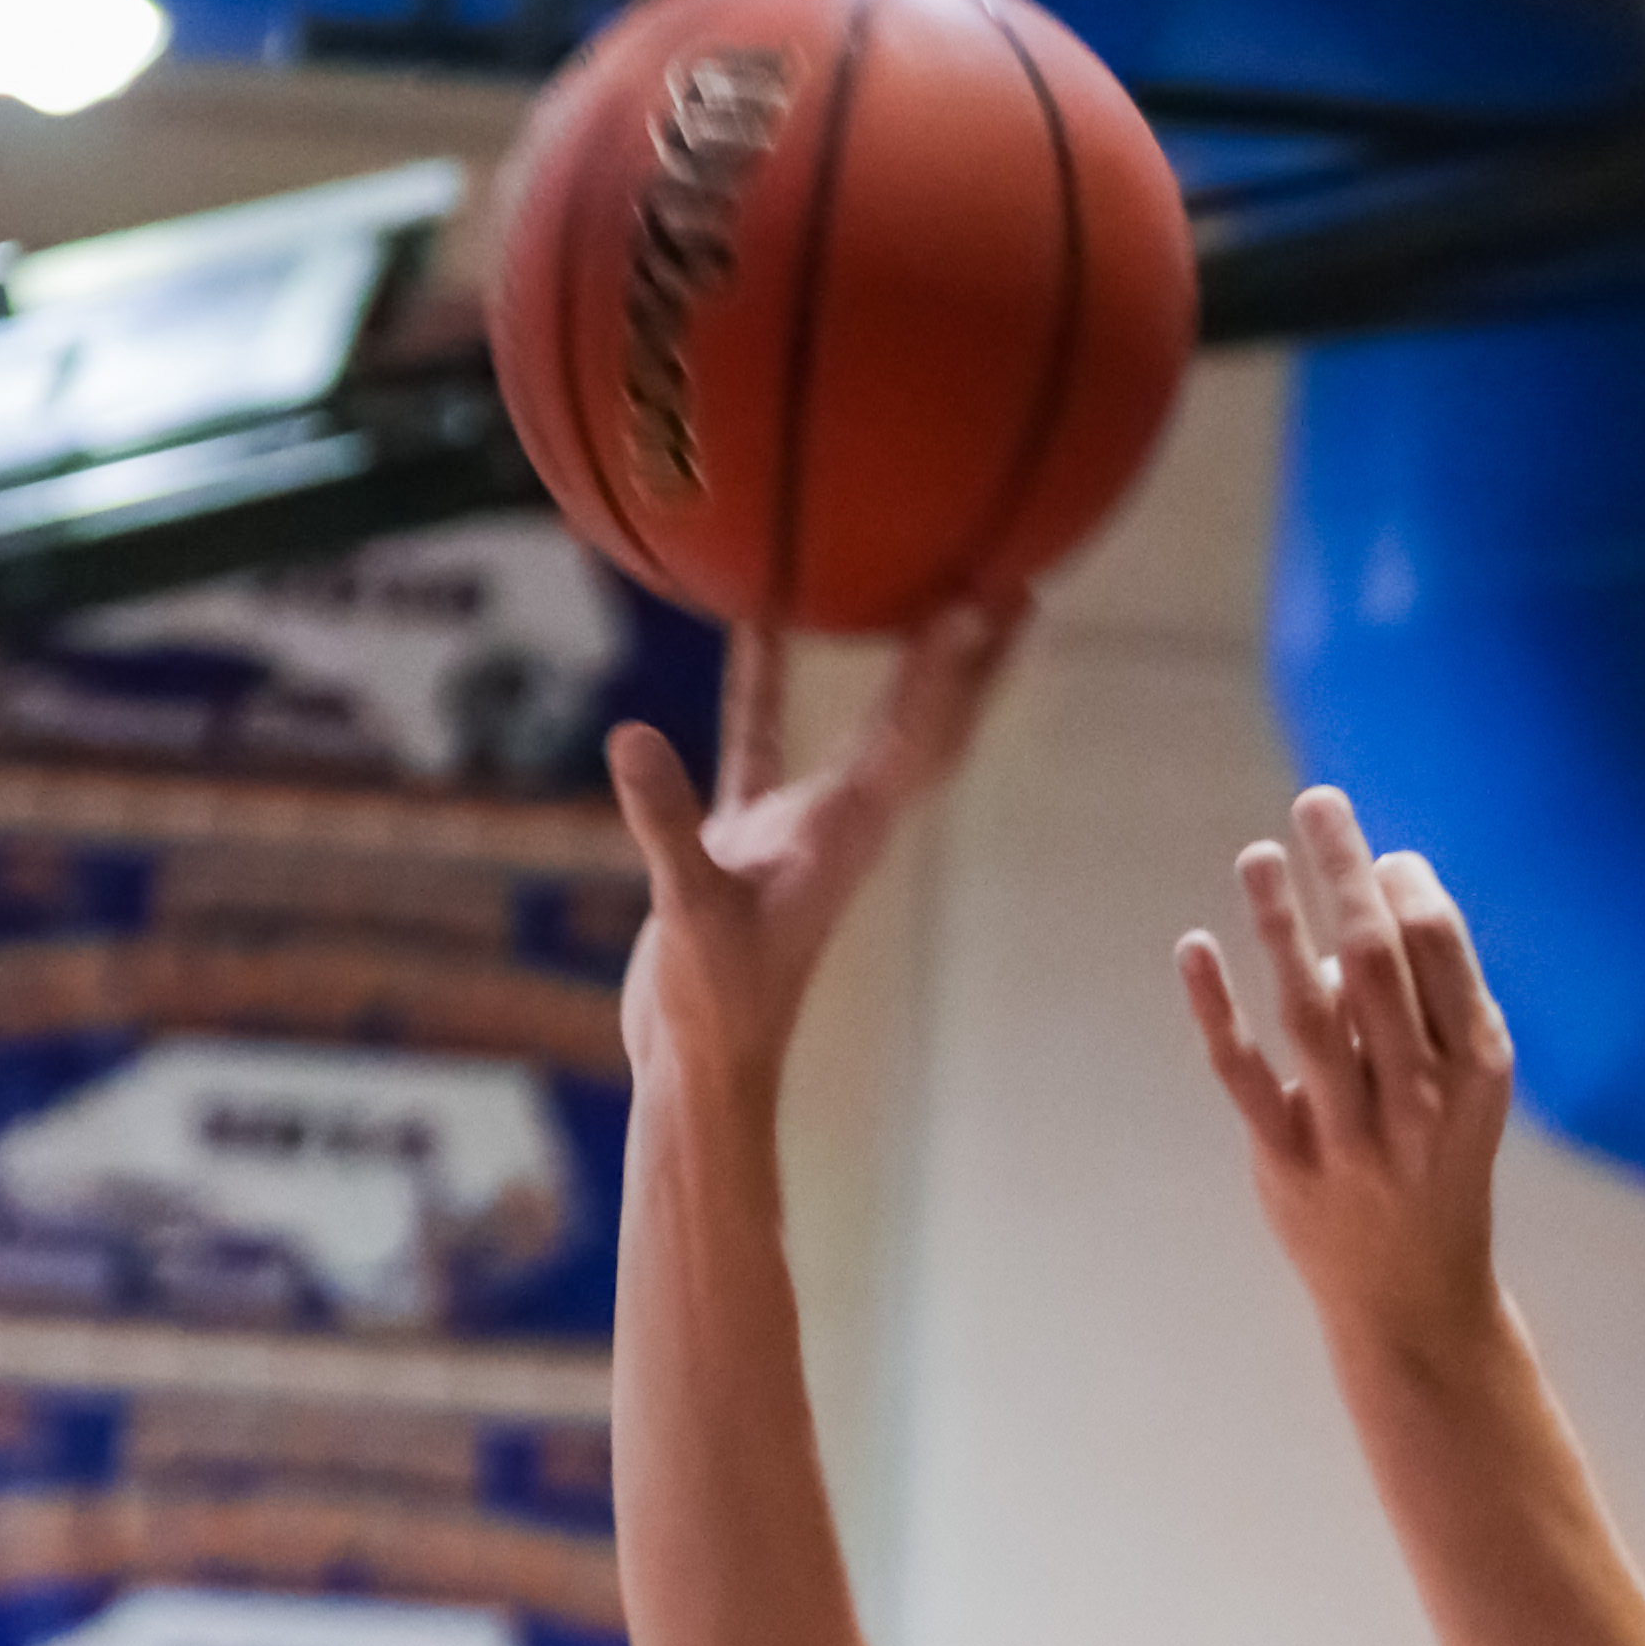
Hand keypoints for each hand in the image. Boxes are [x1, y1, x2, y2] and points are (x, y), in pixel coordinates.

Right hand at [611, 601, 1026, 1110]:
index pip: (915, 734)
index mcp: (846, 833)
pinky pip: (759, 735)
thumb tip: (630, 737)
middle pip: (927, 724)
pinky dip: (760, 678)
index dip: (950, 666)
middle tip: (1014, 580)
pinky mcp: (747, 835)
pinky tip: (751, 611)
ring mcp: (800, 825)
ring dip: (895, 659)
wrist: (701, 1065)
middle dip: (973, 660)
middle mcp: (842, 821)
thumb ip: (666, 825)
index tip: (989, 598)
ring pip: (861, 723)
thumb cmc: (716, 1005)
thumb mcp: (690, 912)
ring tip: (927, 581)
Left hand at [1179, 789, 1515, 1370]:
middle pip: (1374, 963)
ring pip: (1309, 1012)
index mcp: (1476, 1069)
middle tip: (1317, 803)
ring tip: (1257, 855)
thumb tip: (1357, 892)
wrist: (1415, 1302)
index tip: (1378, 855)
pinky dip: (1216, 1010)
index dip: (1404, 884)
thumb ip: (1421, 1000)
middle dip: (1344, 870)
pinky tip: (1194, 946)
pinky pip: (1245, 1077)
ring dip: (1278, 922)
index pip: (1437, 949)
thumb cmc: (1436, 1166)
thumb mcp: (1461, 1088)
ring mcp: (1352, 1137)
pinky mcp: (1289, 1166)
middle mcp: (1419, 1100)